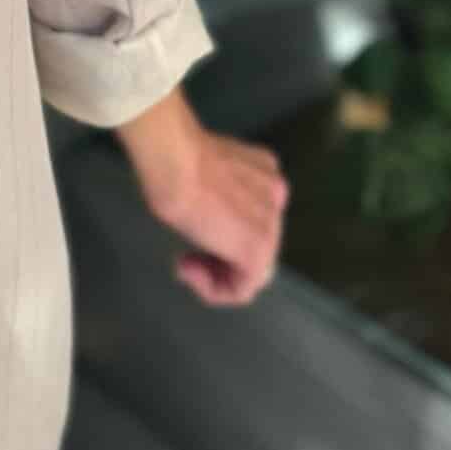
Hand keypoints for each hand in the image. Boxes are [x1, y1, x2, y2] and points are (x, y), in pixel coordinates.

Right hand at [113, 88, 288, 306]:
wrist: (176, 161)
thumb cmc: (173, 158)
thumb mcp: (203, 173)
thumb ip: (218, 194)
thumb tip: (207, 216)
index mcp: (266, 173)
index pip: (253, 219)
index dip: (221, 233)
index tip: (193, 230)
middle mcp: (277, 197)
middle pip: (254, 245)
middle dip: (220, 257)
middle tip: (188, 257)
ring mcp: (272, 226)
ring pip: (252, 272)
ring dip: (216, 277)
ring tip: (186, 267)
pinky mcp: (257, 252)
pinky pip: (241, 290)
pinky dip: (213, 290)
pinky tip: (189, 271)